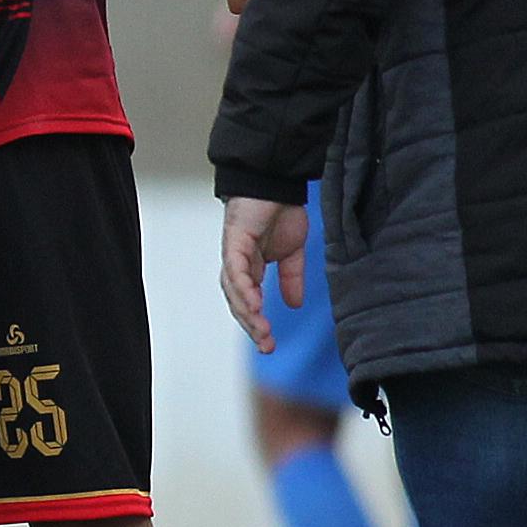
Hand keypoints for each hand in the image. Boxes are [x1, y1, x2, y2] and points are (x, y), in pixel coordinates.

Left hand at [220, 195, 310, 346]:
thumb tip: (293, 304)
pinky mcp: (234, 242)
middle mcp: (238, 264)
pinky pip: (236, 271)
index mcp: (250, 268)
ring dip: (247, 312)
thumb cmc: (280, 211)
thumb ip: (291, 277)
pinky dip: (244, 289)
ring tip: (262, 330)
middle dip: (252, 326)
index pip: (249, 302)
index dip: (257, 324)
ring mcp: (234, 253)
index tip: (270, 345)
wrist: (276, 180)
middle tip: (267, 346)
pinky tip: (255, 304)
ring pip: (234, 291)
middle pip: (238, 302)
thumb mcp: (292, 252)